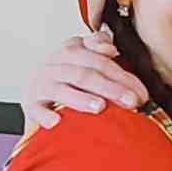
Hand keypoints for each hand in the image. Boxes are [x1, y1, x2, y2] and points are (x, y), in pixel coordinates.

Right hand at [21, 30, 144, 131]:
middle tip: (131, 102)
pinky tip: (57, 123)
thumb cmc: (66, 81)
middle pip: (84, 73)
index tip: (141, 93)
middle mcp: (54, 65)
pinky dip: (46, 116)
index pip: (98, 60)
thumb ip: (98, 50)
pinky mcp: (30, 104)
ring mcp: (41, 84)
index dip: (121, 75)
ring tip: (100, 108)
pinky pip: (37, 109)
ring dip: (81, 98)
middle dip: (110, 88)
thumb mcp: (83, 61)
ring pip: (62, 88)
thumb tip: (111, 47)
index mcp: (70, 51)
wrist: (36, 97)